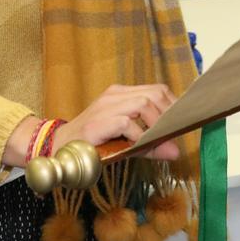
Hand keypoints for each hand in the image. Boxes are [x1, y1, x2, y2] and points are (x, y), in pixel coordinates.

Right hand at [57, 83, 180, 161]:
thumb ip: (149, 145)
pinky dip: (137, 135)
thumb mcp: (126, 143)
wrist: (59, 148)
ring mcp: (105, 107)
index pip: (157, 89)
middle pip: (154, 93)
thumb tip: (175, 152)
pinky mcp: (97, 123)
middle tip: (171, 134)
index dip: (173, 105)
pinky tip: (137, 146)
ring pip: (143, 103)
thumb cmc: (94, 144)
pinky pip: (126, 122)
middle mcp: (114, 95)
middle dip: (168, 114)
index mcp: (121, 94)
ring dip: (155, 124)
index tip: (180, 123)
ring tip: (157, 141)